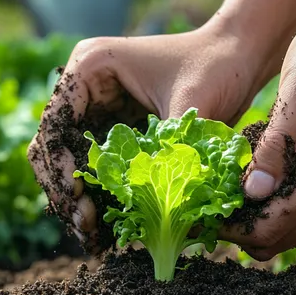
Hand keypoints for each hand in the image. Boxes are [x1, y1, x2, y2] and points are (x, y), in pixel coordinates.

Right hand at [27, 23, 272, 252]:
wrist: (242, 55)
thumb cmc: (218, 64)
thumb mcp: (192, 104)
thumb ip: (168, 147)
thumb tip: (150, 199)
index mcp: (92, 66)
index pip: (56, 123)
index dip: (59, 167)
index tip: (77, 204)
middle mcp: (86, 87)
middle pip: (53, 146)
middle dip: (65, 190)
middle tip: (86, 231)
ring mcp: (99, 109)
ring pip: (71, 162)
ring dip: (79, 199)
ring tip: (95, 239)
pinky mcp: (116, 129)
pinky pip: (98, 168)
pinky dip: (100, 196)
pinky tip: (111, 226)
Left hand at [220, 4, 295, 259]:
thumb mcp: (294, 94)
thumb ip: (274, 149)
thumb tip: (252, 196)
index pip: (271, 227)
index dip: (230, 227)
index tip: (200, 211)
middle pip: (283, 238)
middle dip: (243, 226)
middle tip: (211, 199)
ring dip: (264, 216)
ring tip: (234, 184)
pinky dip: (286, 204)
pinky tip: (266, 176)